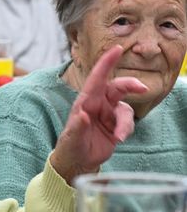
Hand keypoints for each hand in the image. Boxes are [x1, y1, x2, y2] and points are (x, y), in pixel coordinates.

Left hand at [50, 45, 146, 185]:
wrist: (77, 162)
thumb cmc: (70, 147)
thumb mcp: (71, 139)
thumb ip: (77, 127)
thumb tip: (82, 115)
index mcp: (85, 103)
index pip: (96, 79)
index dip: (106, 63)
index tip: (117, 49)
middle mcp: (98, 105)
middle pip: (118, 88)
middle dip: (130, 85)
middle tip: (142, 88)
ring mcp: (108, 114)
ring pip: (126, 109)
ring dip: (126, 122)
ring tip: (119, 136)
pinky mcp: (117, 125)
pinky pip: (128, 122)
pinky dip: (127, 129)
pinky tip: (119, 139)